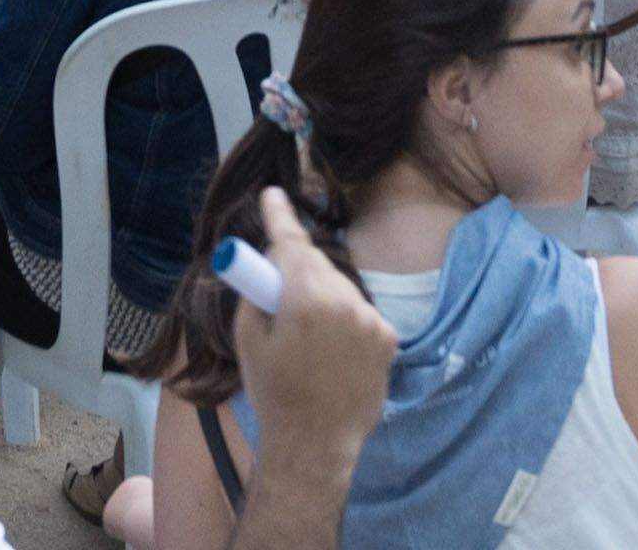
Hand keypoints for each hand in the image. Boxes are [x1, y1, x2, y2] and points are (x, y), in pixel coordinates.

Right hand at [233, 191, 396, 450]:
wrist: (315, 443)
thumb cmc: (273, 391)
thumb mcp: (248, 337)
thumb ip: (259, 290)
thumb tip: (270, 263)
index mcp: (306, 299)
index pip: (290, 243)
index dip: (279, 216)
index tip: (274, 194)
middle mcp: (345, 301)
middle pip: (316, 265)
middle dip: (298, 271)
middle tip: (279, 295)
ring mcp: (372, 319)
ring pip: (340, 289)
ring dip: (323, 297)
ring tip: (308, 338)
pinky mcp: (389, 338)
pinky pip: (359, 312)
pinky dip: (345, 320)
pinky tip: (333, 351)